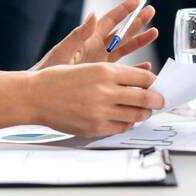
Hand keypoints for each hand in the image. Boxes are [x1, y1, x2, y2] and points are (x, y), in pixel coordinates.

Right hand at [25, 62, 164, 136]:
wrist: (35, 97)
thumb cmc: (58, 79)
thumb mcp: (89, 67)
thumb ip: (115, 74)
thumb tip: (139, 80)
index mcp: (105, 71)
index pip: (143, 79)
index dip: (154, 83)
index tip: (156, 84)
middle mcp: (106, 91)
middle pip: (145, 98)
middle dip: (157, 100)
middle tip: (160, 100)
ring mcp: (101, 112)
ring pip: (136, 115)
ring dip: (144, 114)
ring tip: (145, 111)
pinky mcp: (95, 128)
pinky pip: (121, 128)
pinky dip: (127, 124)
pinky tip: (126, 119)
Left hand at [32, 0, 157, 70]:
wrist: (41, 94)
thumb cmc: (49, 71)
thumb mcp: (63, 51)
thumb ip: (79, 34)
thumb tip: (92, 15)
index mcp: (88, 39)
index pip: (110, 20)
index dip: (124, 10)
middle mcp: (97, 48)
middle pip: (121, 31)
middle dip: (136, 21)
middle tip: (151, 10)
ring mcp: (101, 62)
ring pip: (125, 48)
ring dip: (139, 40)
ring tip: (154, 32)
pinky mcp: (102, 76)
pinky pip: (123, 71)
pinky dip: (135, 69)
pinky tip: (145, 67)